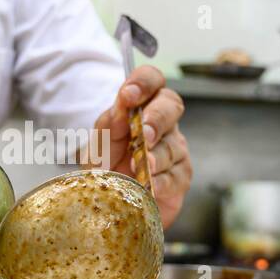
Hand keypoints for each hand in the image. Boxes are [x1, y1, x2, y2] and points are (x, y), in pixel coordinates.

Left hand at [91, 66, 190, 229]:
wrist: (108, 199)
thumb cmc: (107, 163)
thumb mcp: (99, 142)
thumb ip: (109, 123)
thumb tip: (122, 107)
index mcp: (143, 105)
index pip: (152, 80)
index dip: (144, 82)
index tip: (128, 94)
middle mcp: (163, 123)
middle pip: (171, 106)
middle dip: (156, 117)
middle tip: (143, 132)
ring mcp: (174, 150)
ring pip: (172, 145)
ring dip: (155, 155)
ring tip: (138, 166)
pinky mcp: (180, 178)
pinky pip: (175, 176)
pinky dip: (161, 181)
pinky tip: (149, 185)